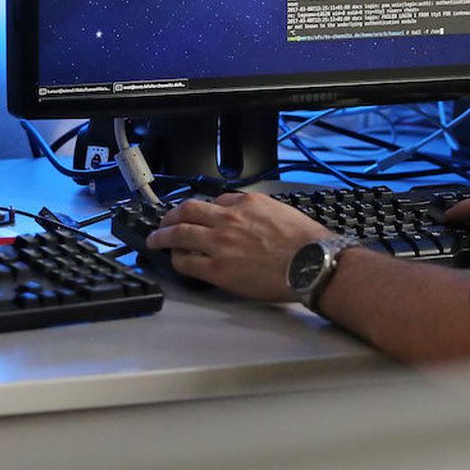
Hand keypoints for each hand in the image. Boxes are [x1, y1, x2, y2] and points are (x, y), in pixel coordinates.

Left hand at [145, 192, 334, 301]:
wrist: (313, 264)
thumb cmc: (307, 244)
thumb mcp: (284, 212)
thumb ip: (262, 213)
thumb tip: (254, 220)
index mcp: (247, 203)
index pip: (216, 200)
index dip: (204, 209)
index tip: (199, 214)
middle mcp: (229, 219)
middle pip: (188, 210)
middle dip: (171, 215)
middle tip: (164, 220)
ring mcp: (220, 243)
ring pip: (180, 233)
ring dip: (163, 235)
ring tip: (156, 239)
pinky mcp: (217, 269)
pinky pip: (187, 261)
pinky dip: (177, 259)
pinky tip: (175, 261)